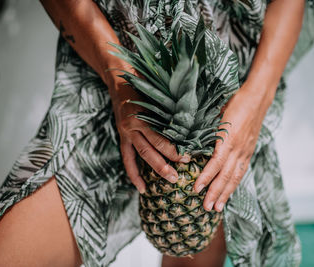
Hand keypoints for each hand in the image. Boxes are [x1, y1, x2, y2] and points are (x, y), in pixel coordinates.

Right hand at [109, 72, 190, 193]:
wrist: (119, 81)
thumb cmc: (144, 84)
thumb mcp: (159, 92)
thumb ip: (172, 105)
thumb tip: (194, 118)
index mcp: (143, 113)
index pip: (161, 136)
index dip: (174, 148)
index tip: (189, 156)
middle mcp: (133, 124)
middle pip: (152, 148)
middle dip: (168, 162)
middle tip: (181, 176)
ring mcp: (126, 132)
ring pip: (142, 155)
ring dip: (156, 169)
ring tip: (171, 181)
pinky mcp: (123, 137)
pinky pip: (128, 160)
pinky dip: (134, 174)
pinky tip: (142, 188)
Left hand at [194, 81, 275, 211]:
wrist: (256, 99)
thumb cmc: (233, 102)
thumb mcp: (216, 113)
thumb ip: (206, 128)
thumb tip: (188, 139)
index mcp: (228, 139)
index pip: (215, 163)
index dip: (206, 177)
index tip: (196, 189)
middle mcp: (238, 149)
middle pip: (226, 175)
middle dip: (216, 192)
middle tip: (206, 207)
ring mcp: (245, 152)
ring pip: (235, 177)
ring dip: (226, 193)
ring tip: (218, 207)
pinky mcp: (249, 152)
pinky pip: (241, 172)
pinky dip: (234, 184)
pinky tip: (229, 192)